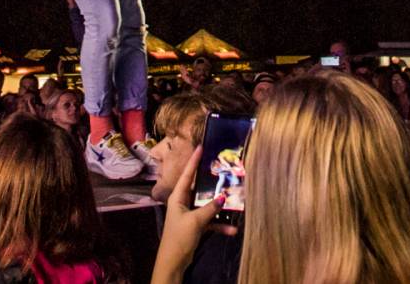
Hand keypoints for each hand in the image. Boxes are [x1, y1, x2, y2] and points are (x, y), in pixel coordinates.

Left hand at [154, 147, 232, 283]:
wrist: (174, 262)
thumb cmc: (179, 237)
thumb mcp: (195, 221)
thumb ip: (209, 208)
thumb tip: (223, 197)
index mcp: (178, 197)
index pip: (186, 174)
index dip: (193, 161)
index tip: (201, 146)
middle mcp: (184, 202)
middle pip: (199, 188)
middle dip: (212, 183)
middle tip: (224, 170)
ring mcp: (190, 214)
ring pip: (208, 205)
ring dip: (220, 207)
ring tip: (235, 200)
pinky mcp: (196, 226)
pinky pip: (210, 221)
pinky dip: (220, 225)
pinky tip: (232, 230)